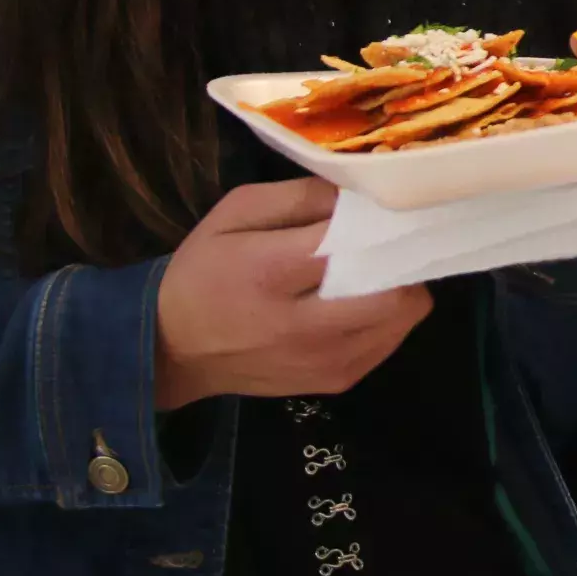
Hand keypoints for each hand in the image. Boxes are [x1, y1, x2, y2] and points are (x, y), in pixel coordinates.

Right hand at [153, 177, 430, 410]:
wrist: (174, 349)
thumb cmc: (204, 272)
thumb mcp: (234, 213)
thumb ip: (298, 197)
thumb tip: (357, 192)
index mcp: (272, 272)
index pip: (355, 245)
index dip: (382, 224)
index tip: (386, 209)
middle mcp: (303, 326)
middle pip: (394, 294)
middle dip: (402, 262)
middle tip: (388, 245)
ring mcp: (323, 362)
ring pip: (402, 321)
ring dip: (400, 292)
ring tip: (373, 274)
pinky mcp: (334, 382)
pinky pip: (389, 345)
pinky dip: (388, 321)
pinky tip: (360, 305)